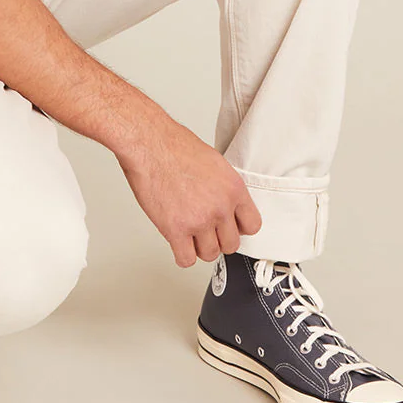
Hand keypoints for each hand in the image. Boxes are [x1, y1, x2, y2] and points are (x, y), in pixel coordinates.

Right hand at [116, 116, 262, 267]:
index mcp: (233, 188)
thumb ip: (224, 188)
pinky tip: (178, 241)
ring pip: (210, 254)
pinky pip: (186, 259)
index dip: (238, 228)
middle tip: (206, 231)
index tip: (229, 226)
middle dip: (217, 239)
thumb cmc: (175, 146)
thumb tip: (224, 204)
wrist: (150, 144)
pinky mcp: (176, 230)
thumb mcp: (214, 162)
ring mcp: (199, 220)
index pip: (252, 225)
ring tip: (189, 234)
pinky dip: (182, 254)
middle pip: (231, 244)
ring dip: (199, 247)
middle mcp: (220, 206)